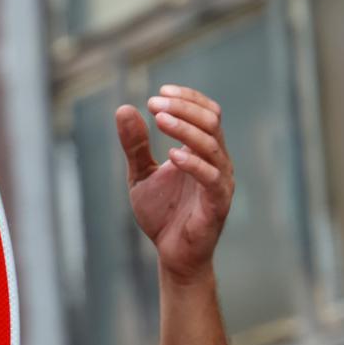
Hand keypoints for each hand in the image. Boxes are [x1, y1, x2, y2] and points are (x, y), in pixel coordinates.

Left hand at [116, 85, 234, 283]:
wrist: (171, 253)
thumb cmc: (162, 212)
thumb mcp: (140, 173)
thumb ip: (135, 144)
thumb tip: (124, 108)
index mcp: (202, 150)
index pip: (207, 112)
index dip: (188, 98)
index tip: (160, 91)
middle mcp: (217, 162)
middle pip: (211, 122)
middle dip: (183, 108)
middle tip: (154, 103)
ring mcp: (220, 182)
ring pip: (212, 145)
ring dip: (185, 129)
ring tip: (159, 119)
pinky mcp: (217, 204)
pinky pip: (211, 178)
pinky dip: (194, 163)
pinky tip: (172, 155)